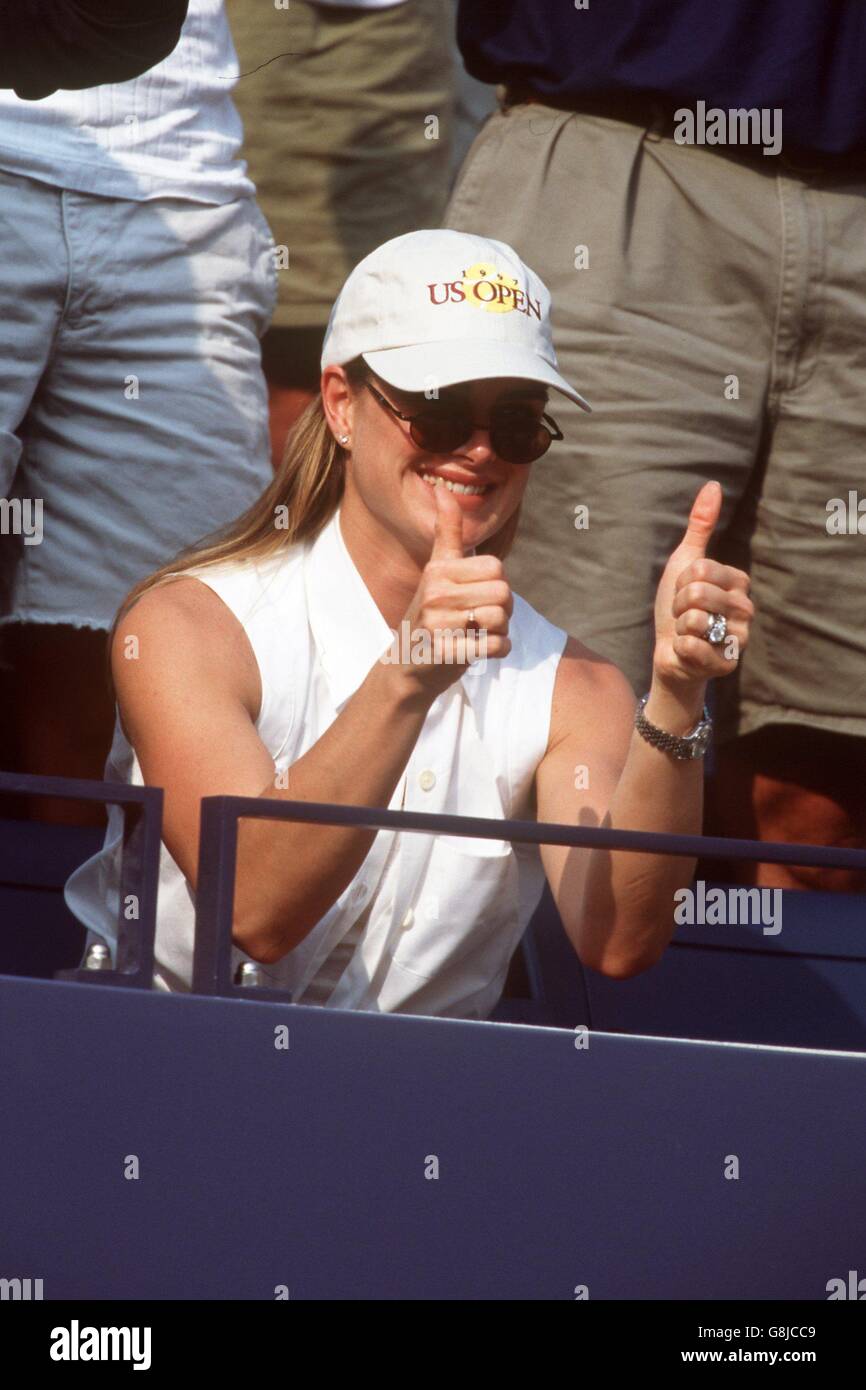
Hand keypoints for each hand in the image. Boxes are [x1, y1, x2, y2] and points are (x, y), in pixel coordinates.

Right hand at [389, 484, 512, 698]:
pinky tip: (480, 650)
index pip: (497, 568)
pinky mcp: (447, 652)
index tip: (479, 596)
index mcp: (437, 570)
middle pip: (503, 593)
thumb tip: (444, 490)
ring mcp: (438, 624)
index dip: (497, 584)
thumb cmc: (432, 615)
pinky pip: (497, 646)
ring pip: (501, 619)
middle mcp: (435, 593)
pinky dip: (498, 650)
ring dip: (500, 631)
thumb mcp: (436, 571)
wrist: (408, 666)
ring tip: (479, 634)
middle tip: (481, 620)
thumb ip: (446, 532)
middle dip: (503, 610)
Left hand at [652, 481, 753, 692]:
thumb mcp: (685, 562)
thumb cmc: (678, 607)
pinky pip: (693, 647)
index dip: (681, 582)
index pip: (700, 569)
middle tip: (684, 615)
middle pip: (698, 593)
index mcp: (739, 582)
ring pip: (696, 620)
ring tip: (688, 633)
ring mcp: (740, 639)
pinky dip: (680, 649)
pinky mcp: (728, 665)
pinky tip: (688, 652)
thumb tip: (714, 484)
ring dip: (680, 628)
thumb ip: (700, 527)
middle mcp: (746, 609)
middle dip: (679, 605)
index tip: (684, 593)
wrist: (671, 654)